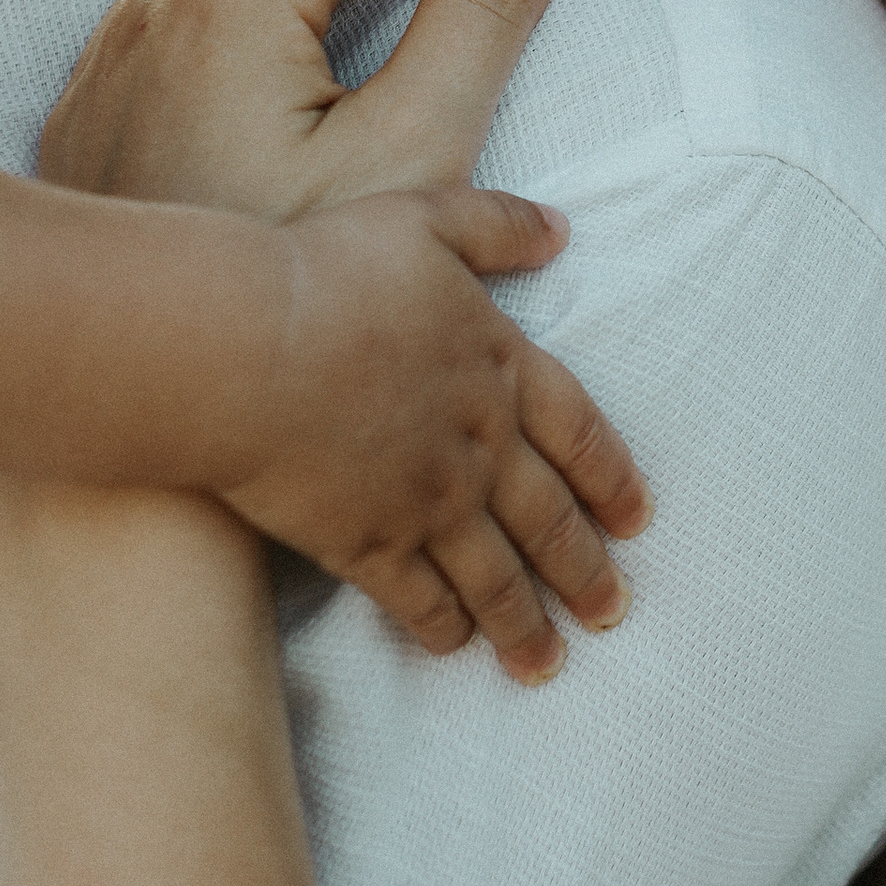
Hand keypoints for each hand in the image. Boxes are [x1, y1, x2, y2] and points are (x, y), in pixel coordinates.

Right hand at [218, 187, 644, 680]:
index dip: (613, 479)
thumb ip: (497, 225)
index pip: (581, 434)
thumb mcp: (426, 220)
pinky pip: (419, 600)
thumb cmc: (330, 273)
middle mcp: (480, 448)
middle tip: (611, 614)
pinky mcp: (367, 544)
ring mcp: (427, 504)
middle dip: (584, 573)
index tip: (636, 521)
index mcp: (502, 369)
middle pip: (550, 522)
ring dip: (525, 625)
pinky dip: (443, 628)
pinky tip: (455, 645)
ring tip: (546, 665)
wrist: (249, 348)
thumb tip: (559, 230)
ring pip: (495, 578)